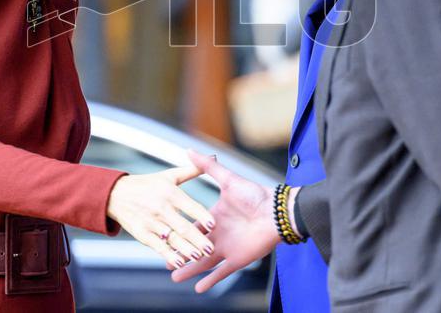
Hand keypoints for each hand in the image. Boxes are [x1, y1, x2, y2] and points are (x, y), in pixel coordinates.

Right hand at [107, 164, 215, 268]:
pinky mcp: (142, 233)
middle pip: (182, 226)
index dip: (201, 215)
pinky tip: (179, 262)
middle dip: (197, 238)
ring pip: (171, 238)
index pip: (189, 205)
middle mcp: (161, 208)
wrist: (116, 194)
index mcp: (170, 193)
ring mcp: (151, 222)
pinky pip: (157, 246)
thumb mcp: (169, 175)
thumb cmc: (147, 184)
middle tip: (210, 249)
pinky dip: (168, 254)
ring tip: (198, 257)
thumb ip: (192, 170)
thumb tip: (214, 156)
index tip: (213, 224)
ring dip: (185, 248)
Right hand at [171, 149, 280, 292]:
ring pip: (204, 262)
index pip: (192, 226)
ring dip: (190, 270)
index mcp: (214, 217)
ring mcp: (228, 248)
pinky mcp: (238, 259)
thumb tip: (190, 150)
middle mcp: (219, 234)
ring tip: (174, 277)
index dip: (178, 232)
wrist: (277, 211)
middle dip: (180, 253)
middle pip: (194, 246)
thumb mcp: (228, 180)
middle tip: (164, 261)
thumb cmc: (255, 194)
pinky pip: (221, 273)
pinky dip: (210, 281)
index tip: (163, 236)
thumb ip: (208, 168)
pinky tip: (198, 288)